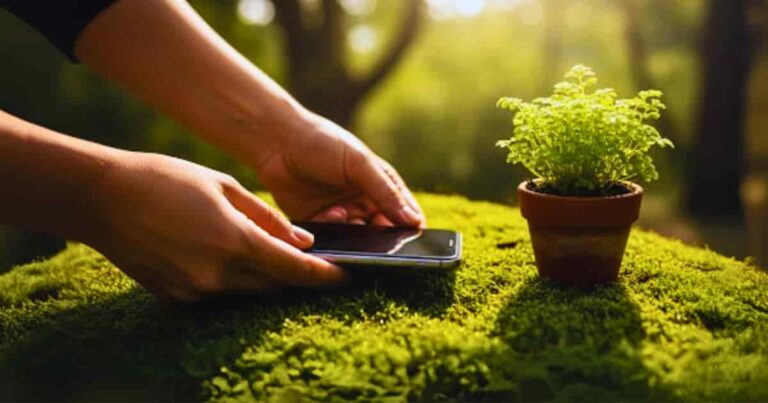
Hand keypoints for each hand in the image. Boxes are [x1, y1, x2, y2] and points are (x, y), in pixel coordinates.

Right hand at [89, 152, 346, 300]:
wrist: (103, 198)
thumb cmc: (165, 179)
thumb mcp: (224, 187)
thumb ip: (268, 218)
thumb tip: (303, 241)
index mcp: (234, 241)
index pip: (292, 269)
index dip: (322, 275)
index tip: (343, 275)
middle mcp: (218, 273)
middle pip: (272, 284)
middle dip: (291, 273)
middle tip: (304, 257)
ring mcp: (195, 289)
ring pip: (246, 291)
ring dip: (260, 275)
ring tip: (261, 249)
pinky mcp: (176, 296)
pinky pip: (216, 291)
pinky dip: (229, 277)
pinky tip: (218, 252)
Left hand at [255, 113, 425, 226]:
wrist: (276, 142)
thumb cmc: (322, 143)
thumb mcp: (359, 164)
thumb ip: (386, 192)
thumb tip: (414, 222)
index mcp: (382, 187)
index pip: (406, 217)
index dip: (411, 232)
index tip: (410, 243)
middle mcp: (366, 205)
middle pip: (383, 236)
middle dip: (381, 241)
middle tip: (376, 240)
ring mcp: (343, 217)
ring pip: (357, 242)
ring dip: (354, 238)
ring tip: (342, 214)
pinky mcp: (319, 226)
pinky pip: (332, 241)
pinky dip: (332, 234)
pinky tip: (325, 214)